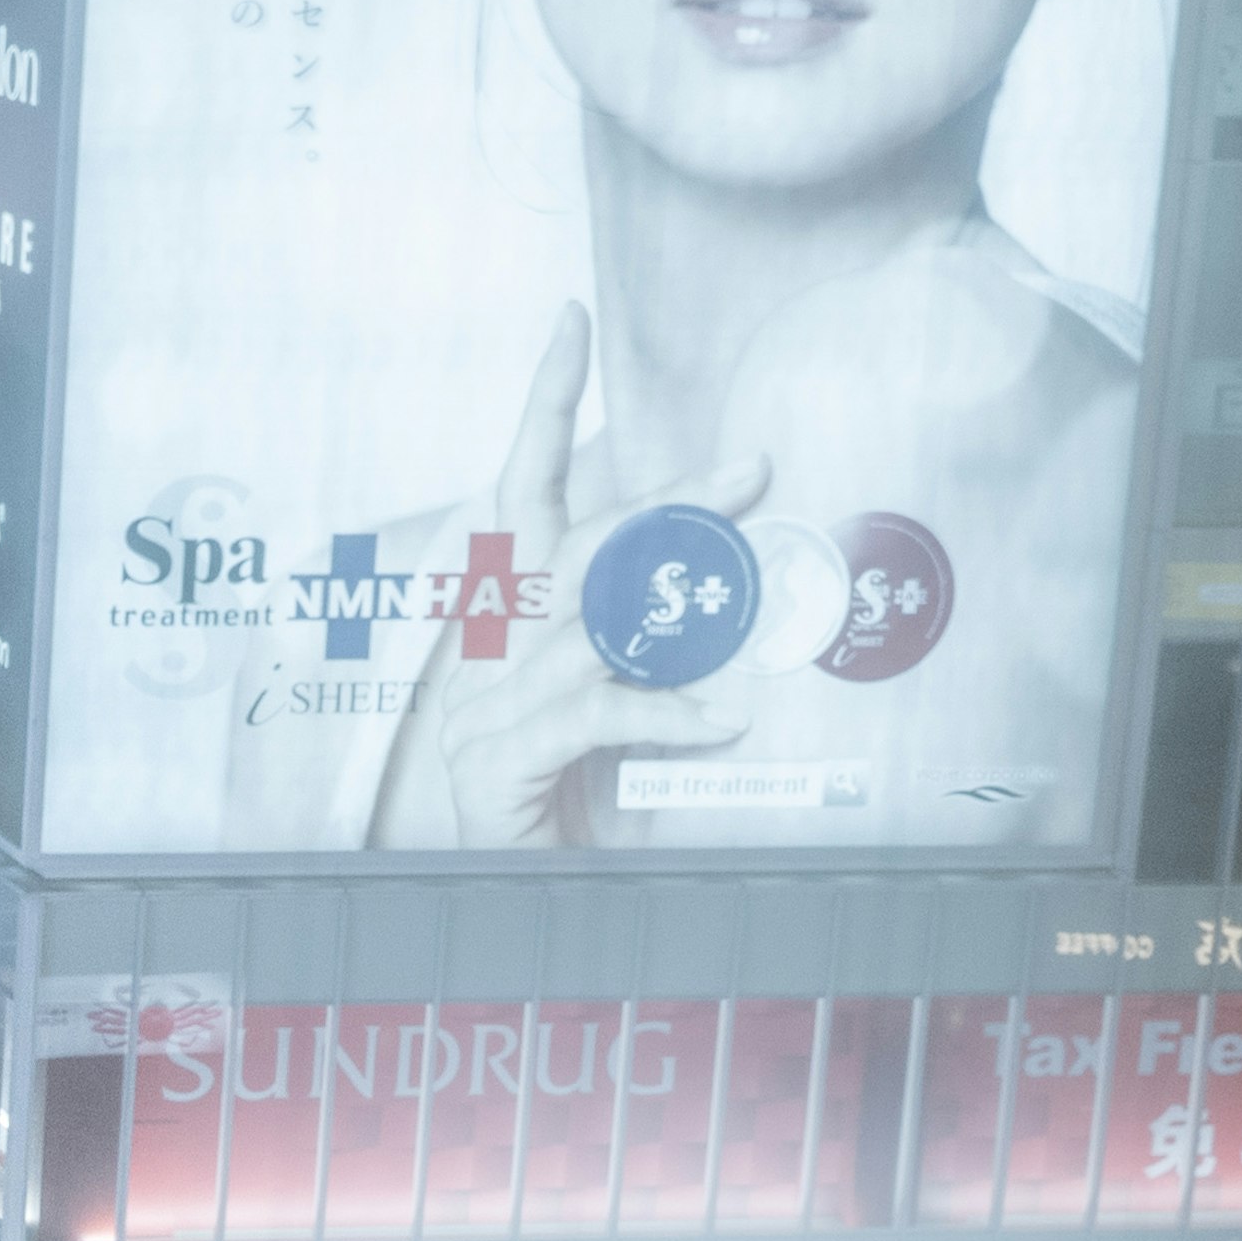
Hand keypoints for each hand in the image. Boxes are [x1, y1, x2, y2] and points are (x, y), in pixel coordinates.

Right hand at [365, 308, 766, 850]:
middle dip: (663, 498)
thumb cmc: (561, 820)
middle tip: (754, 462)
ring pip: (585, 623)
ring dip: (679, 596)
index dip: (539, 407)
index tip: (571, 320)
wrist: (496, 921)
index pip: (516, 497)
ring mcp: (483, 714)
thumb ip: (643, 658)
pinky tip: (724, 719)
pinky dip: (663, 710)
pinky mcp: (499, 768)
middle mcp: (485, 659)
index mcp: (503, 632)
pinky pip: (592, 715)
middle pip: (571, 544)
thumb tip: (735, 601)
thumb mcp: (608, 725)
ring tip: (758, 576)